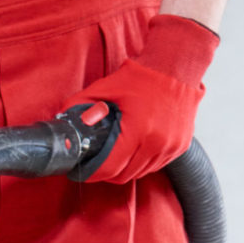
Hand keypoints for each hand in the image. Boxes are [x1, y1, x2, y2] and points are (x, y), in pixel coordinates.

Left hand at [66, 14, 220, 183]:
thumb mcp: (106, 88)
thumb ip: (81, 105)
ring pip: (141, 172)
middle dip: (107, 173)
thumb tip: (62, 120)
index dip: (92, 173)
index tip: (82, 171)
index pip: (110, 168)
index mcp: (138, 131)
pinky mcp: (181, 146)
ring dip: (125, 169)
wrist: (177, 67)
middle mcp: (158, 143)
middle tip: (96, 164)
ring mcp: (172, 146)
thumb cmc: (143, 77)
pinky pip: (156, 165)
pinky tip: (134, 151)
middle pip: (124, 175)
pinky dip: (142, 163)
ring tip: (115, 156)